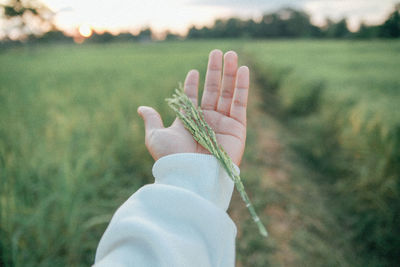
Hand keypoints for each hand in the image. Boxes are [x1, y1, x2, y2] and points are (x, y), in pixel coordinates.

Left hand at [137, 49, 248, 165]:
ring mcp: (223, 123)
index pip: (192, 98)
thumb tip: (141, 108)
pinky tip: (243, 69)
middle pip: (213, 91)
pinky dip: (242, 86)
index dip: (192, 85)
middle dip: (215, 72)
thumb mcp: (156, 137)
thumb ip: (152, 120)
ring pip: (228, 93)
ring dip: (230, 73)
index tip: (193, 71)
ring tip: (231, 54)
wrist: (191, 175)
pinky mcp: (237, 127)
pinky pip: (240, 103)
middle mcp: (207, 121)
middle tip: (217, 52)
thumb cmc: (171, 157)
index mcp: (189, 121)